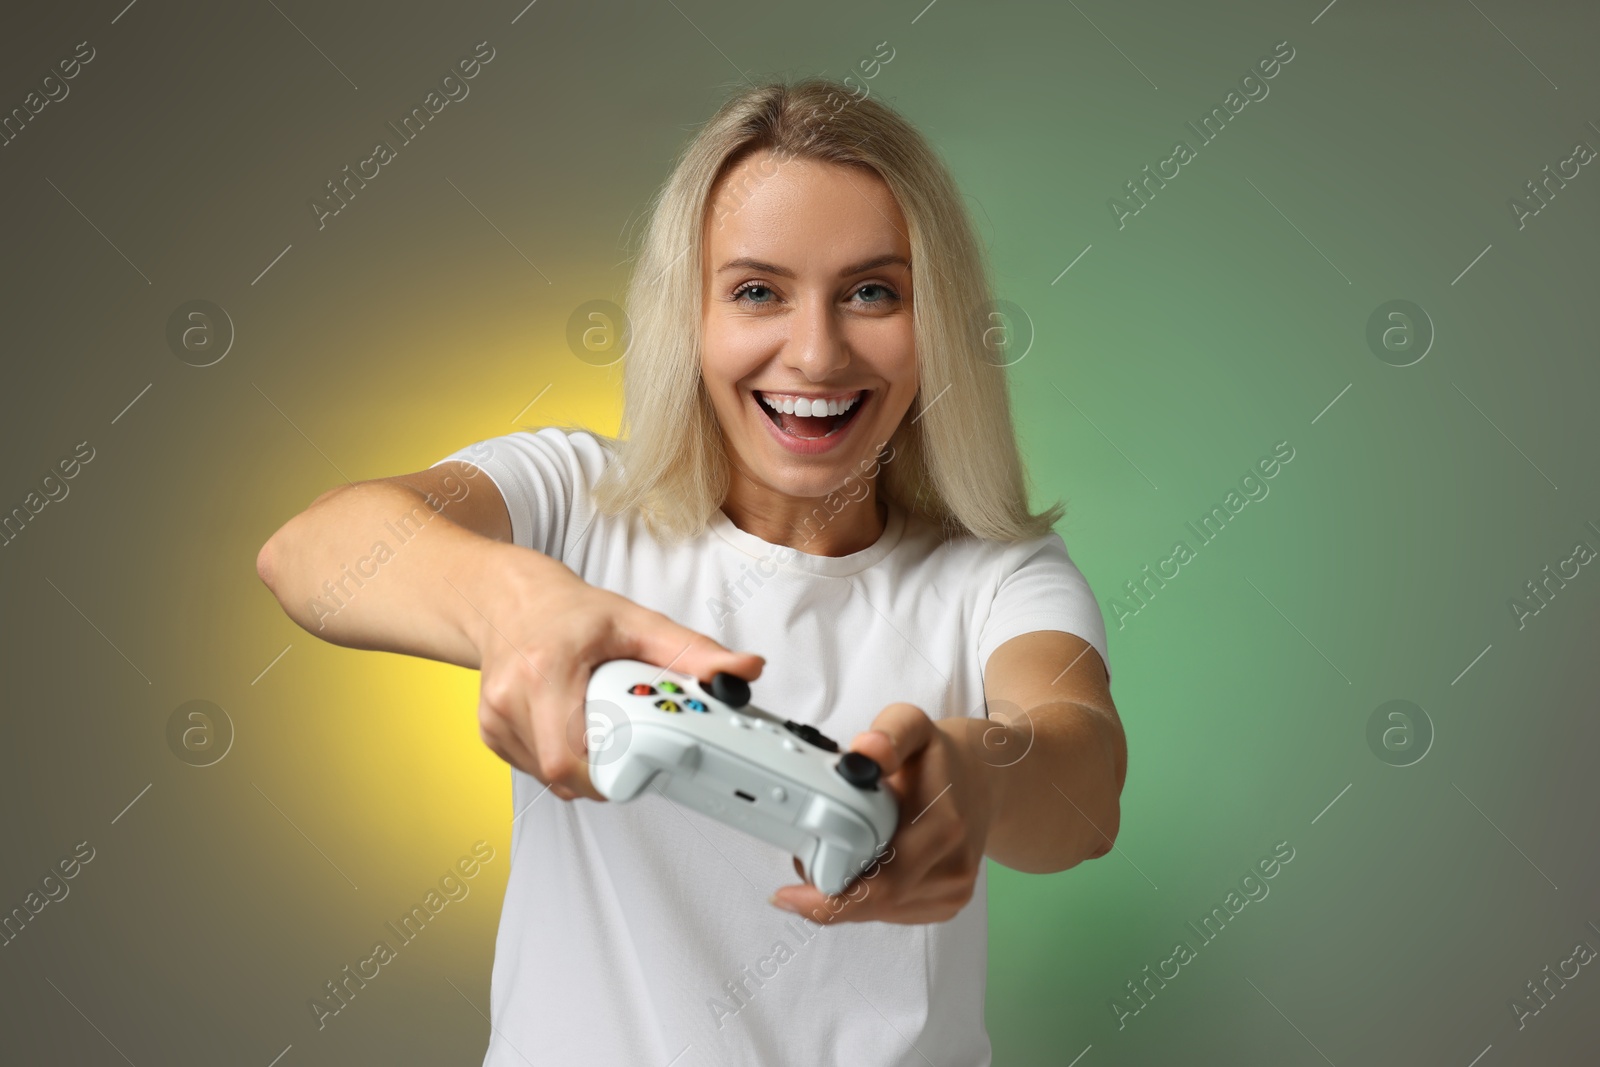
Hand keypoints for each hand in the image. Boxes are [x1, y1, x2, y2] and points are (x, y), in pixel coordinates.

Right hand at [470, 544, 763, 800]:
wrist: (510, 601)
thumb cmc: (571, 613)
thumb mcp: (638, 622)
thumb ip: (694, 651)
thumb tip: (745, 670)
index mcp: (546, 667)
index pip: (569, 755)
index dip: (607, 774)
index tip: (639, 766)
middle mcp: (512, 694)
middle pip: (562, 772)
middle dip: (602, 773)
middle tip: (628, 750)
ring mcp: (495, 716)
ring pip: (548, 776)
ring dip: (583, 768)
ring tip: (599, 729)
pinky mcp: (490, 732)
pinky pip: (533, 769)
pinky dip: (559, 759)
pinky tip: (571, 728)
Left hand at [769, 703, 1001, 924]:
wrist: (985, 780)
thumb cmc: (940, 757)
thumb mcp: (913, 724)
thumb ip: (889, 733)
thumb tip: (864, 753)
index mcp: (943, 828)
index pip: (881, 883)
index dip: (830, 898)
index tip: (786, 895)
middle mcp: (952, 868)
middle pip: (874, 904)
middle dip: (829, 892)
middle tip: (804, 861)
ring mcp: (953, 892)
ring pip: (880, 912)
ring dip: (847, 896)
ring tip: (839, 853)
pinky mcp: (948, 904)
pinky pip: (893, 913)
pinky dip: (868, 897)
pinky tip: (865, 866)